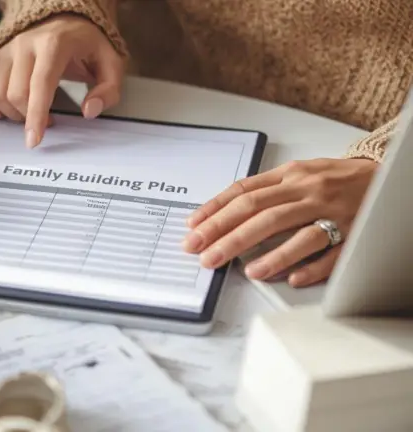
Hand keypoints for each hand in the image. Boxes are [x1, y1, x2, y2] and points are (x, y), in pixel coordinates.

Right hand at [0, 14, 124, 147]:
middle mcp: (24, 44)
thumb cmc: (89, 44)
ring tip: (30, 116)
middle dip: (29, 118)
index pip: (40, 85)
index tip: (34, 141)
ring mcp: (7, 50)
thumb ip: (107, 90)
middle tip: (49, 122)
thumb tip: (88, 112)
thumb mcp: (111, 63)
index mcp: (53, 44)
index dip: (36, 116)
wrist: (68, 19)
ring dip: (11, 114)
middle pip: (15, 93)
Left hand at [182, 158, 378, 286]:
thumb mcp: (298, 175)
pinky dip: (311, 265)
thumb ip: (264, 191)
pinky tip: (291, 278)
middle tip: (202, 253)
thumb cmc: (335, 179)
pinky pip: (332, 252)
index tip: (193, 228)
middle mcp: (309, 191)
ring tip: (244, 270)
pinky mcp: (354, 232)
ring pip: (296, 231)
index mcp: (291, 176)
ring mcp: (333, 212)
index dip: (215, 210)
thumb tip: (221, 212)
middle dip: (226, 234)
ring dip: (268, 253)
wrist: (387, 175)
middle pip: (260, 212)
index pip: (244, 192)